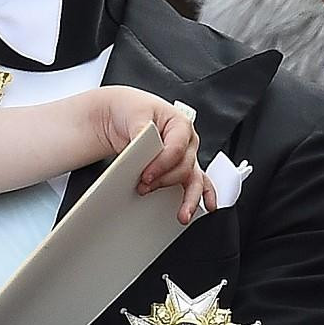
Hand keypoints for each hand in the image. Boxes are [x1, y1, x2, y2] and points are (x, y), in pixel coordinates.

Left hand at [98, 88, 215, 222]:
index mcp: (180, 124)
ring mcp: (185, 157)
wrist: (123, 113)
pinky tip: (200, 209)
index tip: (146, 175)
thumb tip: (141, 150)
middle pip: (185, 167)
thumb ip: (141, 134)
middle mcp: (187, 142)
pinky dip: (199, 198)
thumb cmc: (132, 110)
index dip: (162, 164)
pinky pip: (196, 185)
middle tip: (145, 187)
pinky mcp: (178, 170)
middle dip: (165, 181)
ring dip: (190, 199)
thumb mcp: (135, 115)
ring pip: (195, 180)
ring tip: (183, 214)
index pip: (177, 148)